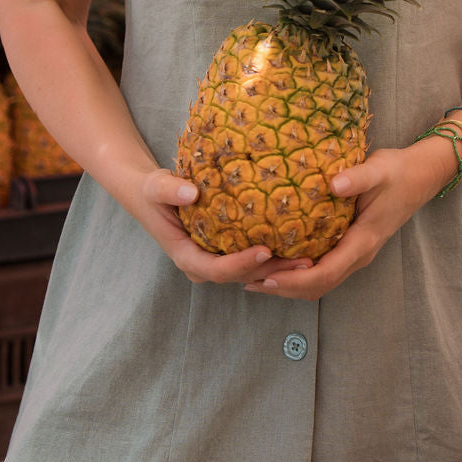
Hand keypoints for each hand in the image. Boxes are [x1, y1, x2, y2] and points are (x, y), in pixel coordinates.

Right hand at [138, 168, 313, 285]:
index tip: (265, 250)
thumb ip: (168, 188)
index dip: (241, 264)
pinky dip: (273, 256)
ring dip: (278, 268)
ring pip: (250, 271)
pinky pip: (251, 258)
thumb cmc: (153, 191)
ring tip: (309, 259)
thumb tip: (191, 192)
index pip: (217, 269)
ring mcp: (215, 259)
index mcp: (186, 256)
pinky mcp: (226, 250)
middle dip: (271, 271)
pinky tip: (298, 245)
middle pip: (240, 275)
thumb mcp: (155, 186)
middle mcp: (203, 264)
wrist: (152, 196)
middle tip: (303, 262)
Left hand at [241, 139, 451, 300]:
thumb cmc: (398, 171)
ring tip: (255, 278)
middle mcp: (359, 254)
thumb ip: (358, 177)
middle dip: (284, 288)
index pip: (326, 273)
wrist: (421, 175)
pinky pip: (324, 270)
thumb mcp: (379, 169)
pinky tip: (278, 262)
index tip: (267, 279)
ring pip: (320, 282)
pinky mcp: (352, 246)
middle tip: (248, 281)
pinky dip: (299, 274)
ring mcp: (356, 253)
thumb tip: (334, 184)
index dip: (295, 281)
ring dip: (290, 285)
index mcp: (364, 241)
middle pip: (318, 286)